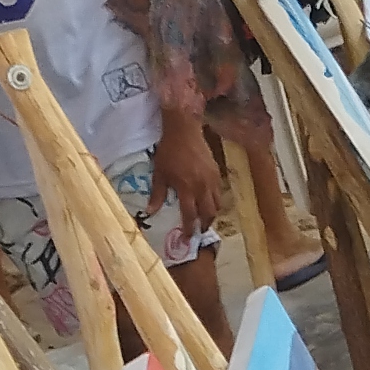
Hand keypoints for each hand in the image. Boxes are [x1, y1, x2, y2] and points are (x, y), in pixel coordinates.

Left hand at [151, 113, 220, 244]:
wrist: (184, 130)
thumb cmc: (168, 151)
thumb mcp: (159, 173)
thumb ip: (157, 194)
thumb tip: (150, 212)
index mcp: (187, 189)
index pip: (190, 216)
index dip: (189, 229)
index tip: (187, 239)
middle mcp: (202, 187)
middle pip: (208, 214)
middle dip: (204, 225)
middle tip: (198, 230)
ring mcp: (212, 180)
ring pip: (217, 204)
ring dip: (211, 214)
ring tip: (204, 217)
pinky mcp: (216, 172)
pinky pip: (219, 192)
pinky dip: (214, 200)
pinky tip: (207, 200)